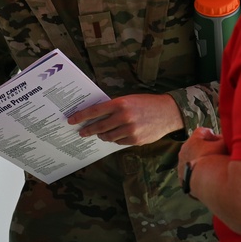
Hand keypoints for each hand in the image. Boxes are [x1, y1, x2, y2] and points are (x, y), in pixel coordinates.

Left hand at [68, 94, 182, 146]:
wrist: (168, 112)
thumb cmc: (147, 103)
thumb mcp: (129, 99)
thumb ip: (114, 106)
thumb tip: (97, 114)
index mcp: (121, 103)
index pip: (95, 111)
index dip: (81, 116)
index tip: (71, 120)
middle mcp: (124, 117)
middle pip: (99, 127)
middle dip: (88, 130)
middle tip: (81, 132)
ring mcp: (130, 130)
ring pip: (108, 136)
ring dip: (102, 135)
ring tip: (100, 134)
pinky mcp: (136, 140)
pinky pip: (119, 142)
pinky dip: (115, 139)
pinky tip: (116, 135)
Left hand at [178, 126, 226, 180]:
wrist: (198, 181)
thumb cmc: (209, 162)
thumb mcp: (221, 147)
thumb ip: (225, 140)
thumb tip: (228, 137)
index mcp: (193, 141)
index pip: (202, 131)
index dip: (211, 134)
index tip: (217, 139)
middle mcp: (184, 150)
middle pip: (196, 144)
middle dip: (206, 146)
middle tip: (216, 151)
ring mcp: (181, 162)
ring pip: (192, 156)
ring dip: (200, 158)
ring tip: (211, 163)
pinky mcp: (181, 174)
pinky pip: (190, 168)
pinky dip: (196, 168)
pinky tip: (205, 173)